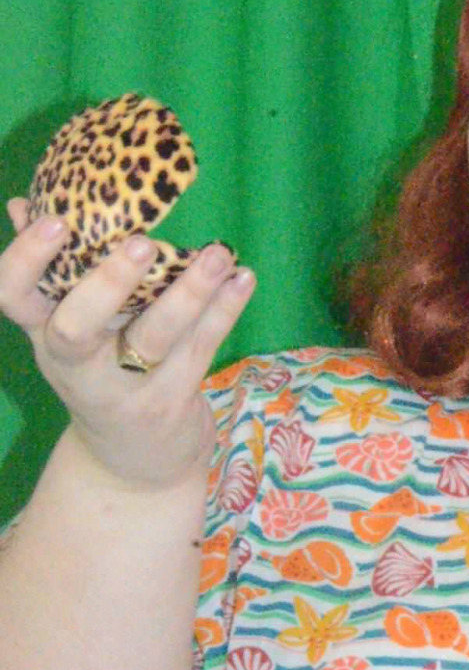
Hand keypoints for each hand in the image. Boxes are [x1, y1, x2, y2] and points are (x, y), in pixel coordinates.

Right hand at [1, 199, 255, 491]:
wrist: (131, 464)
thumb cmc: (97, 374)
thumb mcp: (65, 332)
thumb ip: (49, 273)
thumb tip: (25, 205)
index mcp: (44, 336)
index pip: (12, 297)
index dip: (25, 260)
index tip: (55, 221)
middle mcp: (77, 366)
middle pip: (76, 328)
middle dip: (108, 283)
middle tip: (141, 242)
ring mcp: (125, 388)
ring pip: (154, 337)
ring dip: (190, 292)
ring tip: (218, 253)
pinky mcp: (171, 401)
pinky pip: (200, 348)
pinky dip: (225, 310)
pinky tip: (244, 277)